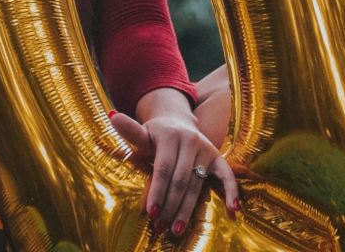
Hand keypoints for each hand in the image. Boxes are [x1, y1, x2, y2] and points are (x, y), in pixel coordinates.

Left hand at [109, 109, 240, 235]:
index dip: (157, 192)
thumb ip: (130, 131)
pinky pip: (227, 176)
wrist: (178, 121)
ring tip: (176, 229)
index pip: (163, 169)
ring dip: (187, 210)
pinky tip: (233, 212)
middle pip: (180, 181)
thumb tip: (111, 116)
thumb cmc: (156, 133)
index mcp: (170, 136)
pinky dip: (232, 193)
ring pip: (197, 185)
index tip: (150, 213)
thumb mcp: (143, 132)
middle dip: (169, 206)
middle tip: (161, 227)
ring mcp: (206, 149)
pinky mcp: (217, 157)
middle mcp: (191, 141)